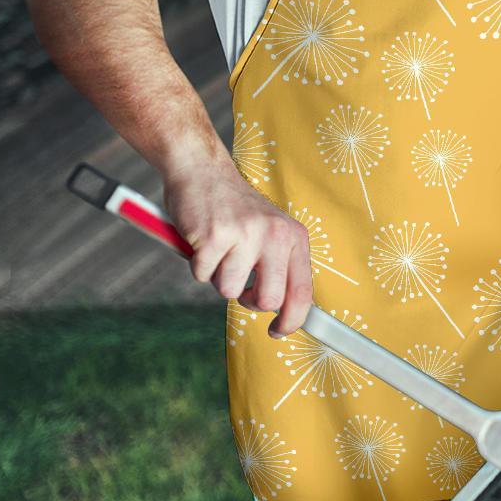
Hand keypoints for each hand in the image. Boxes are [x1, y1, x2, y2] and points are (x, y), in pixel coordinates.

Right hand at [163, 160, 312, 338]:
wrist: (202, 170)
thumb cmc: (235, 209)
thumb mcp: (271, 232)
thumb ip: (280, 266)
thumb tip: (286, 312)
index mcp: (294, 237)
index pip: (303, 292)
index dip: (292, 320)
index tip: (278, 331)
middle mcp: (275, 235)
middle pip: (269, 300)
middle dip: (249, 301)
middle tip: (240, 285)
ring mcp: (245, 234)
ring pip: (229, 291)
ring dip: (218, 277)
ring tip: (220, 250)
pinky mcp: (214, 236)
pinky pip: (202, 275)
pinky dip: (198, 265)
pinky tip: (203, 241)